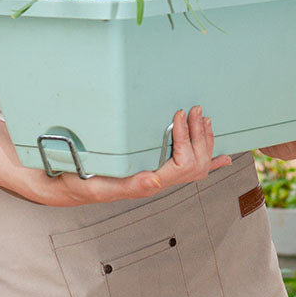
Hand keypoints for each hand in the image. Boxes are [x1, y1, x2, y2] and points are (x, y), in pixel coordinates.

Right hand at [36, 105, 231, 206]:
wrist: (73, 186)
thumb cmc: (83, 184)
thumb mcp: (101, 184)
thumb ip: (129, 185)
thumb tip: (157, 183)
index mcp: (149, 184)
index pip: (182, 165)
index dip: (185, 139)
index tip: (178, 115)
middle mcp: (159, 182)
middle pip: (196, 163)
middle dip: (200, 136)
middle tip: (196, 110)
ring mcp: (161, 177)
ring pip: (196, 164)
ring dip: (204, 142)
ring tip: (205, 120)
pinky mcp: (157, 170)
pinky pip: (189, 168)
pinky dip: (208, 161)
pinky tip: (221, 158)